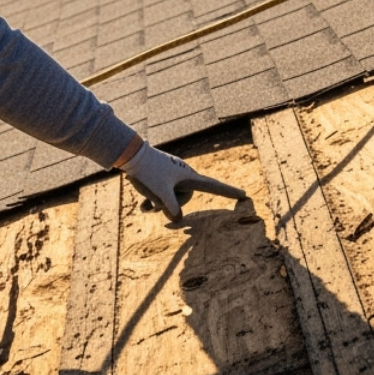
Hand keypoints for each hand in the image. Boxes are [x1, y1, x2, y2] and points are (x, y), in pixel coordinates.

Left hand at [119, 141, 245, 221]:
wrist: (130, 155)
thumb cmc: (148, 172)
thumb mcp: (161, 195)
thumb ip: (172, 209)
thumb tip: (178, 219)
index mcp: (189, 177)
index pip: (214, 187)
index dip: (229, 192)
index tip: (244, 195)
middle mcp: (183, 176)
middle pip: (183, 200)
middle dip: (168, 204)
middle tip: (155, 196)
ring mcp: (171, 176)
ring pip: (169, 199)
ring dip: (157, 202)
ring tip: (145, 195)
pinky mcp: (160, 177)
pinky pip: (160, 195)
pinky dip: (151, 200)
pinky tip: (142, 203)